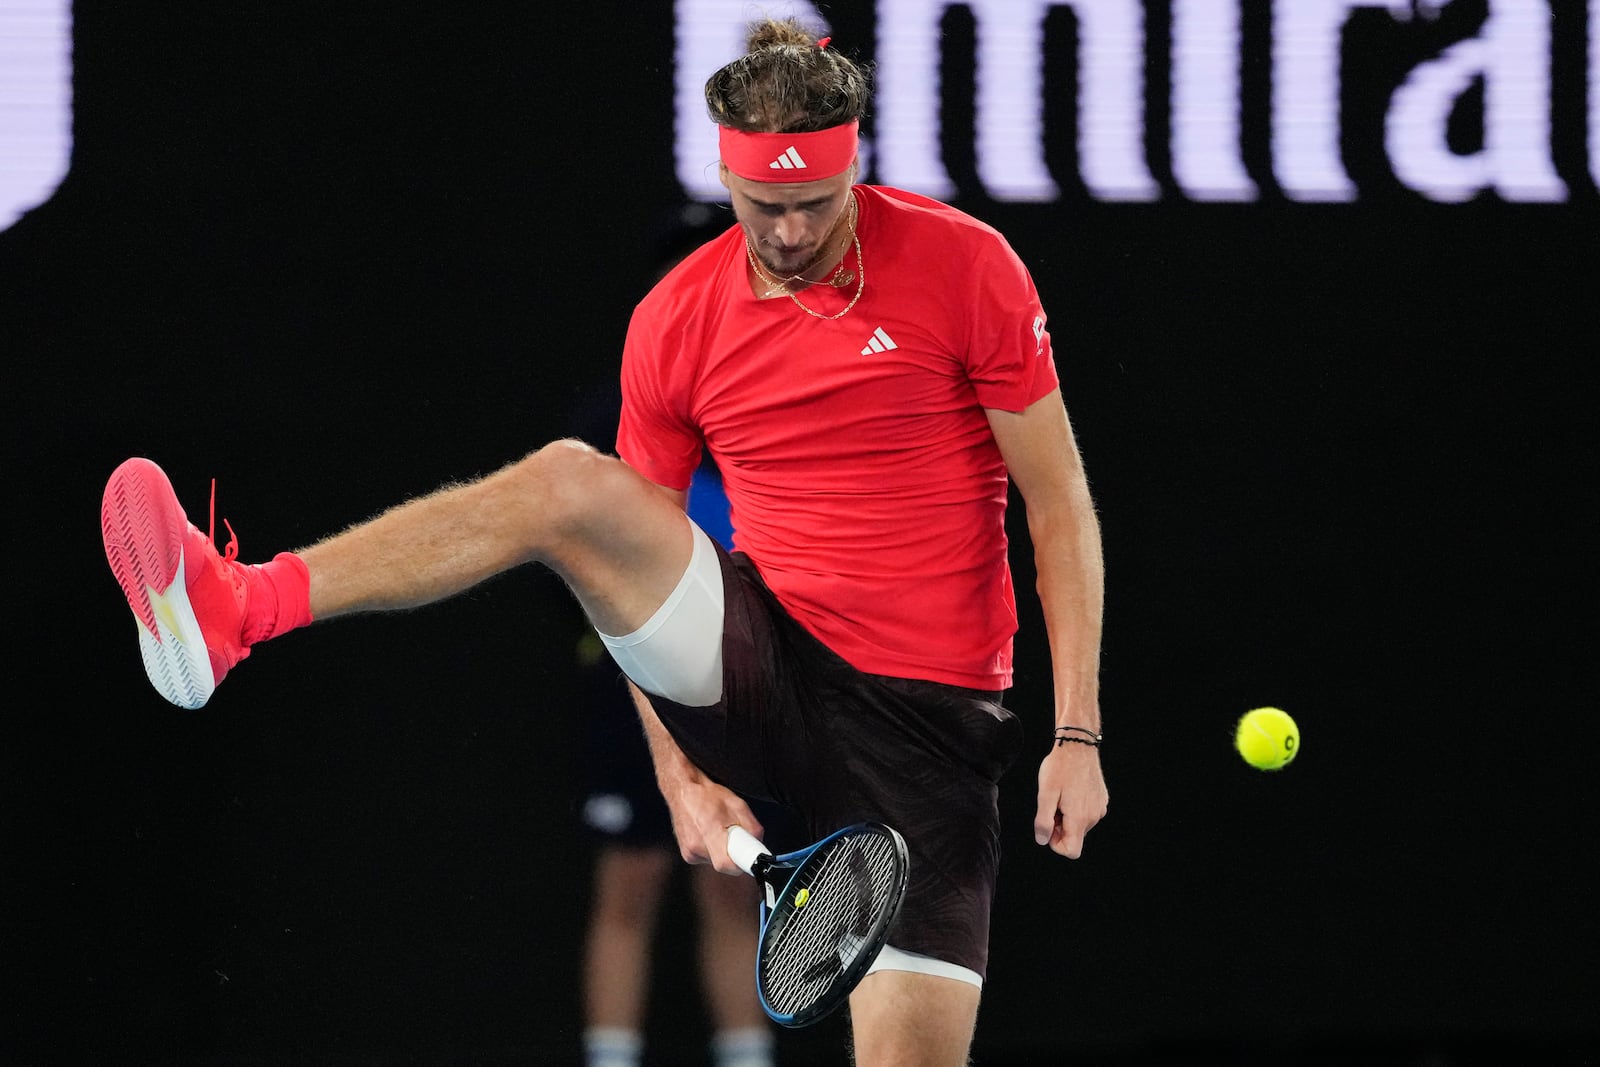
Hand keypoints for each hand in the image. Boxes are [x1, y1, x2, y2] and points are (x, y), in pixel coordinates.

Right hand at [661, 774, 763, 873]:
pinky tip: (708, 833)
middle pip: (725, 864)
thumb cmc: (708, 795)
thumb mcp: (738, 805)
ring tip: (718, 830)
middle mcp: (696, 847)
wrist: (683, 791)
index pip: (727, 865)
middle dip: (734, 853)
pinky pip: (708, 858)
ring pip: (717, 861)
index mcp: (708, 834)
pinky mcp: (687, 855)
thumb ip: (751, 827)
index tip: (749, 858)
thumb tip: (758, 843)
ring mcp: (690, 853)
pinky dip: (713, 849)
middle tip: (733, 835)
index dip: (741, 863)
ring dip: (723, 850)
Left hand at [1034, 741, 1107, 857]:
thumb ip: (1043, 821)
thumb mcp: (1045, 794)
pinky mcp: (1101, 800)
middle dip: (1060, 827)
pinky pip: (1087, 813)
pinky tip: (1070, 790)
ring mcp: (1099, 808)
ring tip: (1061, 795)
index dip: (1056, 844)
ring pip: (1080, 825)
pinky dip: (1076, 808)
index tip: (1048, 826)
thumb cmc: (1060, 768)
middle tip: (1052, 804)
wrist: (1077, 745)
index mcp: (1079, 818)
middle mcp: (1093, 816)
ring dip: (1067, 817)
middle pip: (1075, 837)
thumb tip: (1042, 840)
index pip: (1072, 851)